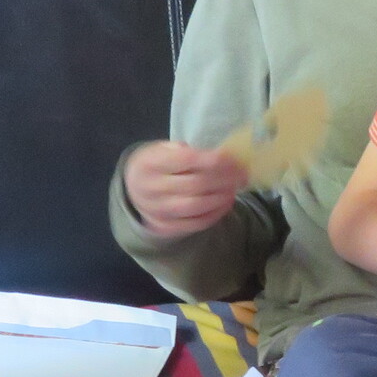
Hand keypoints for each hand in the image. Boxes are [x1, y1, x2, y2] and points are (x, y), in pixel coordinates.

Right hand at [125, 141, 245, 237]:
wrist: (134, 191)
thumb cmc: (156, 165)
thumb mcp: (162, 149)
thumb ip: (185, 150)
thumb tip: (218, 157)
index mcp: (148, 164)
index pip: (185, 160)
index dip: (212, 158)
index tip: (232, 156)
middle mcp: (150, 189)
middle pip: (194, 184)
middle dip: (224, 178)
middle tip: (242, 173)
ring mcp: (157, 211)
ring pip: (196, 206)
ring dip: (222, 196)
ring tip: (236, 187)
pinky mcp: (166, 227)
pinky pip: (196, 223)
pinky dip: (216, 213)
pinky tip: (227, 202)